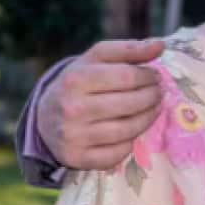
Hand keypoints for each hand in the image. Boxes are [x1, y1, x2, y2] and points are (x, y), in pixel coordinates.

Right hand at [39, 38, 165, 169]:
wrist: (44, 117)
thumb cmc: (79, 82)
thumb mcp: (97, 58)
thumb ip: (129, 49)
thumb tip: (160, 45)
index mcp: (75, 79)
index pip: (127, 77)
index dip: (148, 76)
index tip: (154, 76)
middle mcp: (72, 109)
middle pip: (131, 104)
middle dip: (153, 96)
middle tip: (158, 92)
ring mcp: (74, 137)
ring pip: (129, 129)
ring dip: (149, 118)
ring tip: (153, 108)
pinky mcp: (77, 159)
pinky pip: (119, 153)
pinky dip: (132, 142)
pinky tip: (133, 129)